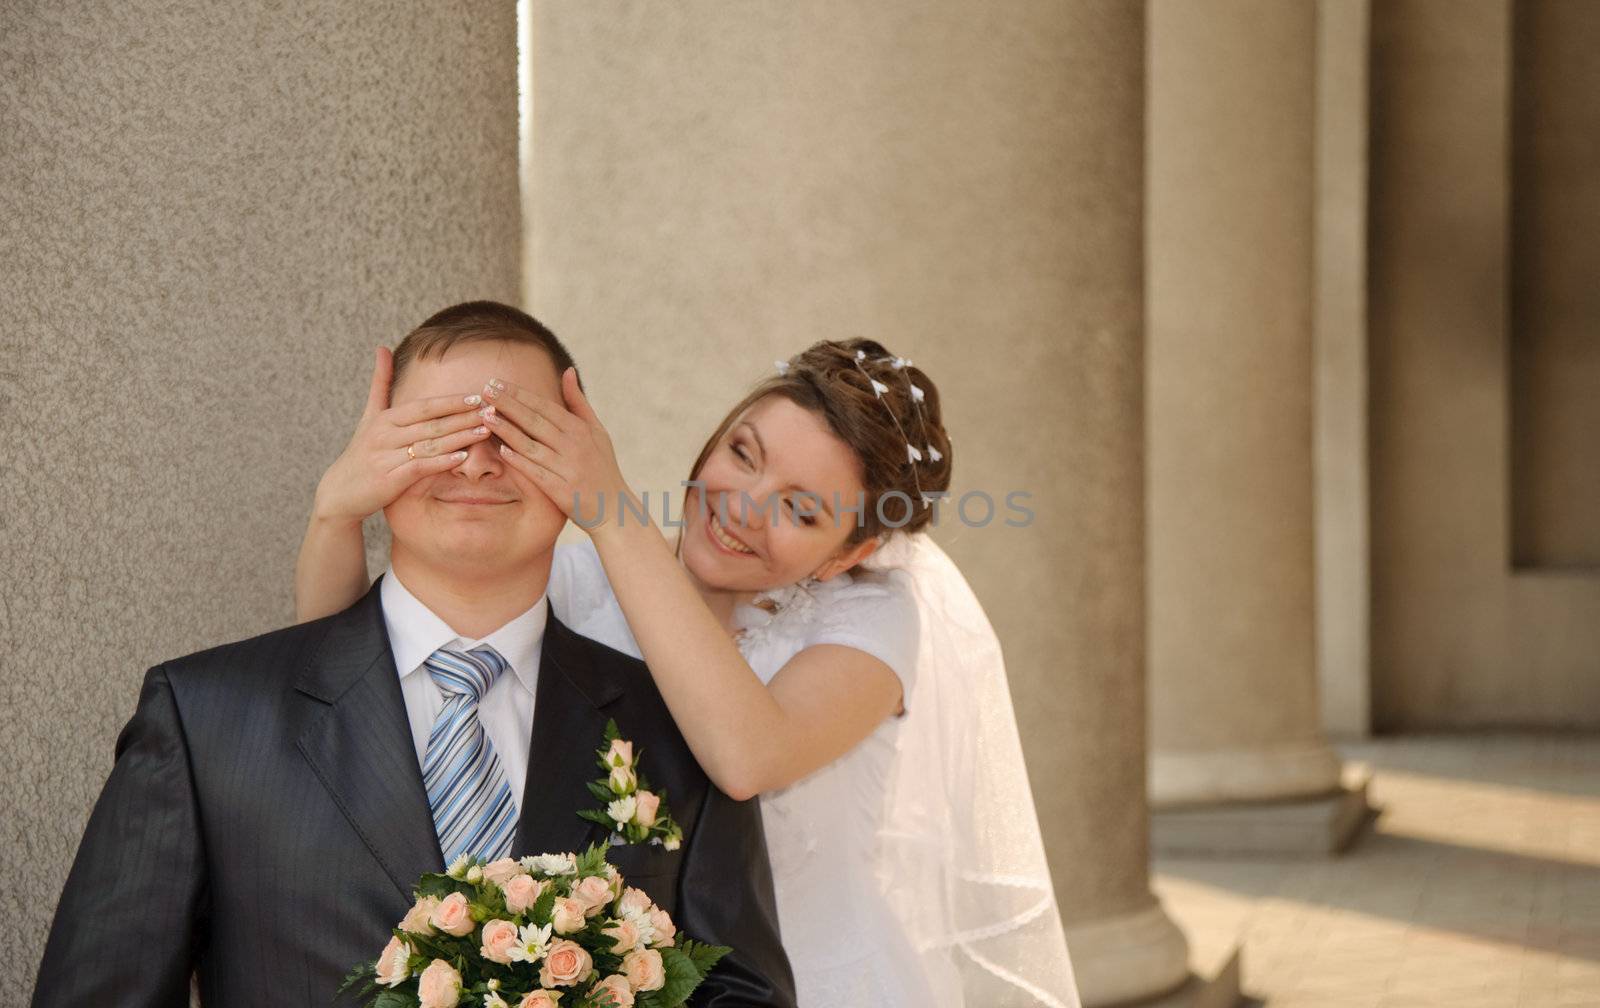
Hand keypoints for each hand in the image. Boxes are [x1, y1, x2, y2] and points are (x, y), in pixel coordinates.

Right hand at [311, 347, 492, 524]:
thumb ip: (380, 383)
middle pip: (432, 423)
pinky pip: (419, 468)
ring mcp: (387, 457)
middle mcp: (385, 435)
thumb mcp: (369, 416)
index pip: (424, 406)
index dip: (452, 401)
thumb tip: (382, 347)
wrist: (340, 492)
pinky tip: (462, 457)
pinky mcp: (389, 480)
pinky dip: (441, 461)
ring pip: (430, 444)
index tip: (478, 396)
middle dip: (464, 416)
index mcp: (385, 419)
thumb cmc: (361, 451)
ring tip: (485, 431)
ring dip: (460, 437)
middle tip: (492, 411)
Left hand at [487, 367, 631, 532]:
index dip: (519, 394)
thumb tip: (567, 371)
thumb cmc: (603, 466)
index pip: (544, 406)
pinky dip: (519, 460)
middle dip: (508, 404)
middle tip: (485, 390)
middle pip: (534, 421)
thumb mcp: (597, 431)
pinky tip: (501, 449)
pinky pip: (536, 472)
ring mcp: (568, 468)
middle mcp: (574, 446)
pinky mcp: (561, 490)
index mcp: (581, 429)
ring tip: (485, 416)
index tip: (497, 382)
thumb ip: (578, 402)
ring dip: (507, 429)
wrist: (614, 508)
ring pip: (531, 445)